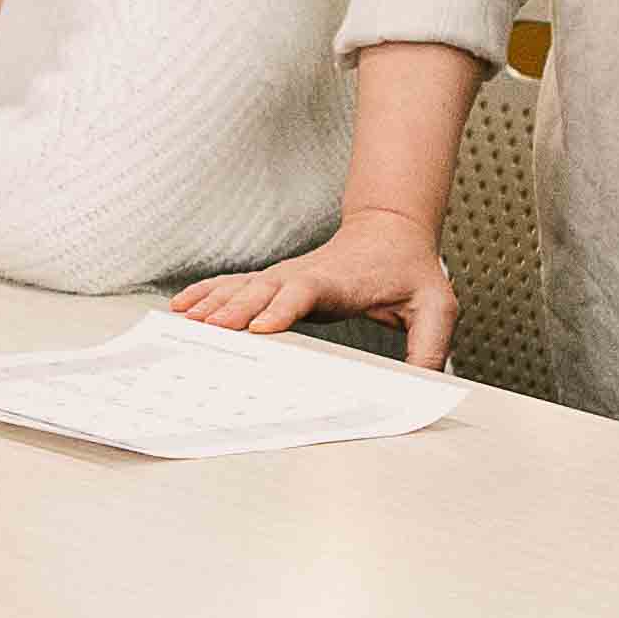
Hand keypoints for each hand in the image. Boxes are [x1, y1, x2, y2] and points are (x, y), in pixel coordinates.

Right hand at [172, 205, 458, 372]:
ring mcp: (285, 276)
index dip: (282, 308)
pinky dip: (208, 293)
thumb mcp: (436, 306)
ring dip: (212, 302)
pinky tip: (183, 306)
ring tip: (182, 320)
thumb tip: (422, 386)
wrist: (391, 231)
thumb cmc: (412, 270)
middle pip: (262, 291)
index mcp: (338, 281)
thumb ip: (431, 345)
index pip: (305, 292)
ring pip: (242, 288)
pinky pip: (235, 285)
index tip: (260, 326)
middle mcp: (303, 275)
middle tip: (207, 330)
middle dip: (233, 310)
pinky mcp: (276, 280)